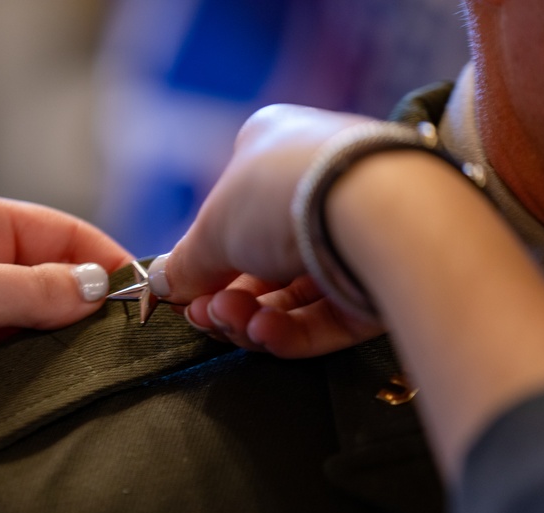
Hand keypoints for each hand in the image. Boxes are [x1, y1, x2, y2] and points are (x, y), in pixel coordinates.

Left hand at [0, 192, 132, 438]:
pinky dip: (45, 375)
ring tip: (115, 368)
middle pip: (54, 279)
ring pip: (40, 327)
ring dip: (70, 345)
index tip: (147, 290)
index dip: (103, 255)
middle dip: (94, 305)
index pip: (56, 230)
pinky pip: (19, 366)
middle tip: (139, 338)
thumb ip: (30, 287)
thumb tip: (99, 287)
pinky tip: (73, 390)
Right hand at [151, 104, 381, 356]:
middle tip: (205, 316)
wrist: (376, 209)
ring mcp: (353, 234)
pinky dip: (291, 329)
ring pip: (292, 294)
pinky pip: (326, 313)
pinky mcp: (380, 279)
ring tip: (235, 323)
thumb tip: (163, 284)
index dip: (205, 258)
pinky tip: (266, 333)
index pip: (233, 210)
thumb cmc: (282, 194)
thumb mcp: (212, 228)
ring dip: (252, 316)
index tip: (184, 293)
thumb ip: (186, 263)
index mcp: (276, 148)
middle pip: (259, 260)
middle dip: (226, 297)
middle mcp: (317, 186)